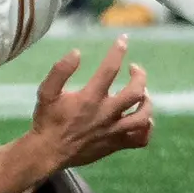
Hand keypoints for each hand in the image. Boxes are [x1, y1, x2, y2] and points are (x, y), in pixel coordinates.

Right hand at [30, 37, 153, 169]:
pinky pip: (140, 139)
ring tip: (142, 93)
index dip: (118, 50)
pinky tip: (143, 120)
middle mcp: (105, 114)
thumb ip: (60, 70)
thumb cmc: (47, 119)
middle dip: (139, 75)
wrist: (48, 152)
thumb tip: (76, 52)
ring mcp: (112, 131)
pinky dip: (146, 128)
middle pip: (135, 92)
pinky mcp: (115, 145)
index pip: (110, 68)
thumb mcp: (46, 92)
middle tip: (134, 68)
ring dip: (147, 101)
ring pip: (142, 117)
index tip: (123, 40)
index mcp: (90, 98)